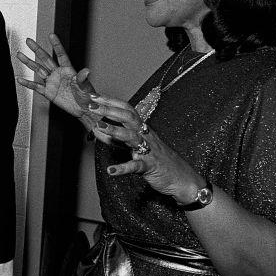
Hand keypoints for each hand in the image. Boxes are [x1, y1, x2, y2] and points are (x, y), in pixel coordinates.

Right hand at [16, 34, 100, 133]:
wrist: (83, 109)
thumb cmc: (87, 96)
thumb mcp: (85, 86)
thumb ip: (83, 78)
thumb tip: (86, 71)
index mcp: (68, 70)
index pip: (60, 55)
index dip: (56, 45)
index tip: (51, 35)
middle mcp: (58, 74)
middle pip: (45, 59)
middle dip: (36, 49)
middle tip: (29, 41)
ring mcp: (52, 82)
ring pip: (38, 70)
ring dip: (29, 62)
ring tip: (20, 55)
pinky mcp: (48, 92)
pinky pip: (36, 86)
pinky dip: (28, 83)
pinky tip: (20, 79)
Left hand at [87, 93, 204, 203]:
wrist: (184, 179)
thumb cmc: (160, 161)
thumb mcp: (141, 145)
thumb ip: (122, 137)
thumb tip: (101, 129)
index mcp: (143, 130)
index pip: (127, 110)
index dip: (111, 102)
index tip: (94, 96)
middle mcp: (146, 136)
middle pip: (128, 117)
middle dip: (109, 110)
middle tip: (92, 105)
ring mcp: (148, 151)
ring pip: (131, 137)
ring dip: (114, 130)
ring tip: (98, 126)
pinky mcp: (150, 167)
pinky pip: (136, 166)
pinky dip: (123, 168)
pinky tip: (111, 171)